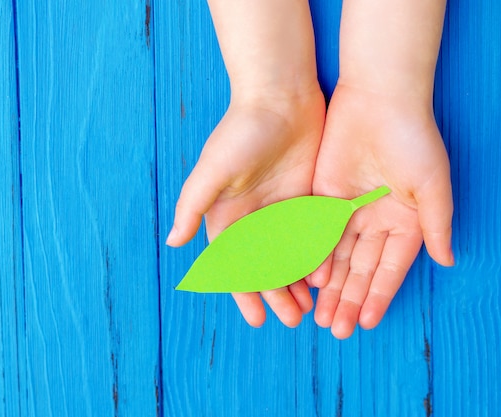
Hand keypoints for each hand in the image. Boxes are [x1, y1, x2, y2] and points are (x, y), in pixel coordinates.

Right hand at [167, 91, 324, 326]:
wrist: (279, 96)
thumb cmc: (241, 132)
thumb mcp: (213, 170)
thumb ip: (193, 206)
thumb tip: (173, 242)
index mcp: (228, 216)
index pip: (236, 265)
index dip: (246, 293)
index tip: (259, 319)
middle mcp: (253, 217)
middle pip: (265, 265)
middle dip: (277, 293)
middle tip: (294, 318)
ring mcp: (281, 209)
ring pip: (290, 256)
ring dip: (298, 281)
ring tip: (311, 307)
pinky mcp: (305, 198)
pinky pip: (311, 236)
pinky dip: (317, 257)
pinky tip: (327, 275)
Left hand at [309, 84, 453, 337]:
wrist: (377, 98)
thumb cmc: (413, 138)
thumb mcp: (432, 183)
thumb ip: (436, 223)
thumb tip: (447, 260)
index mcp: (404, 221)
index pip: (389, 268)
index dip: (379, 296)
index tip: (368, 323)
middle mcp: (375, 220)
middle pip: (360, 269)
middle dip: (349, 299)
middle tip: (336, 329)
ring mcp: (348, 209)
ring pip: (335, 256)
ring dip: (329, 286)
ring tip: (319, 315)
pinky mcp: (323, 195)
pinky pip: (315, 232)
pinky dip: (311, 256)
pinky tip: (305, 280)